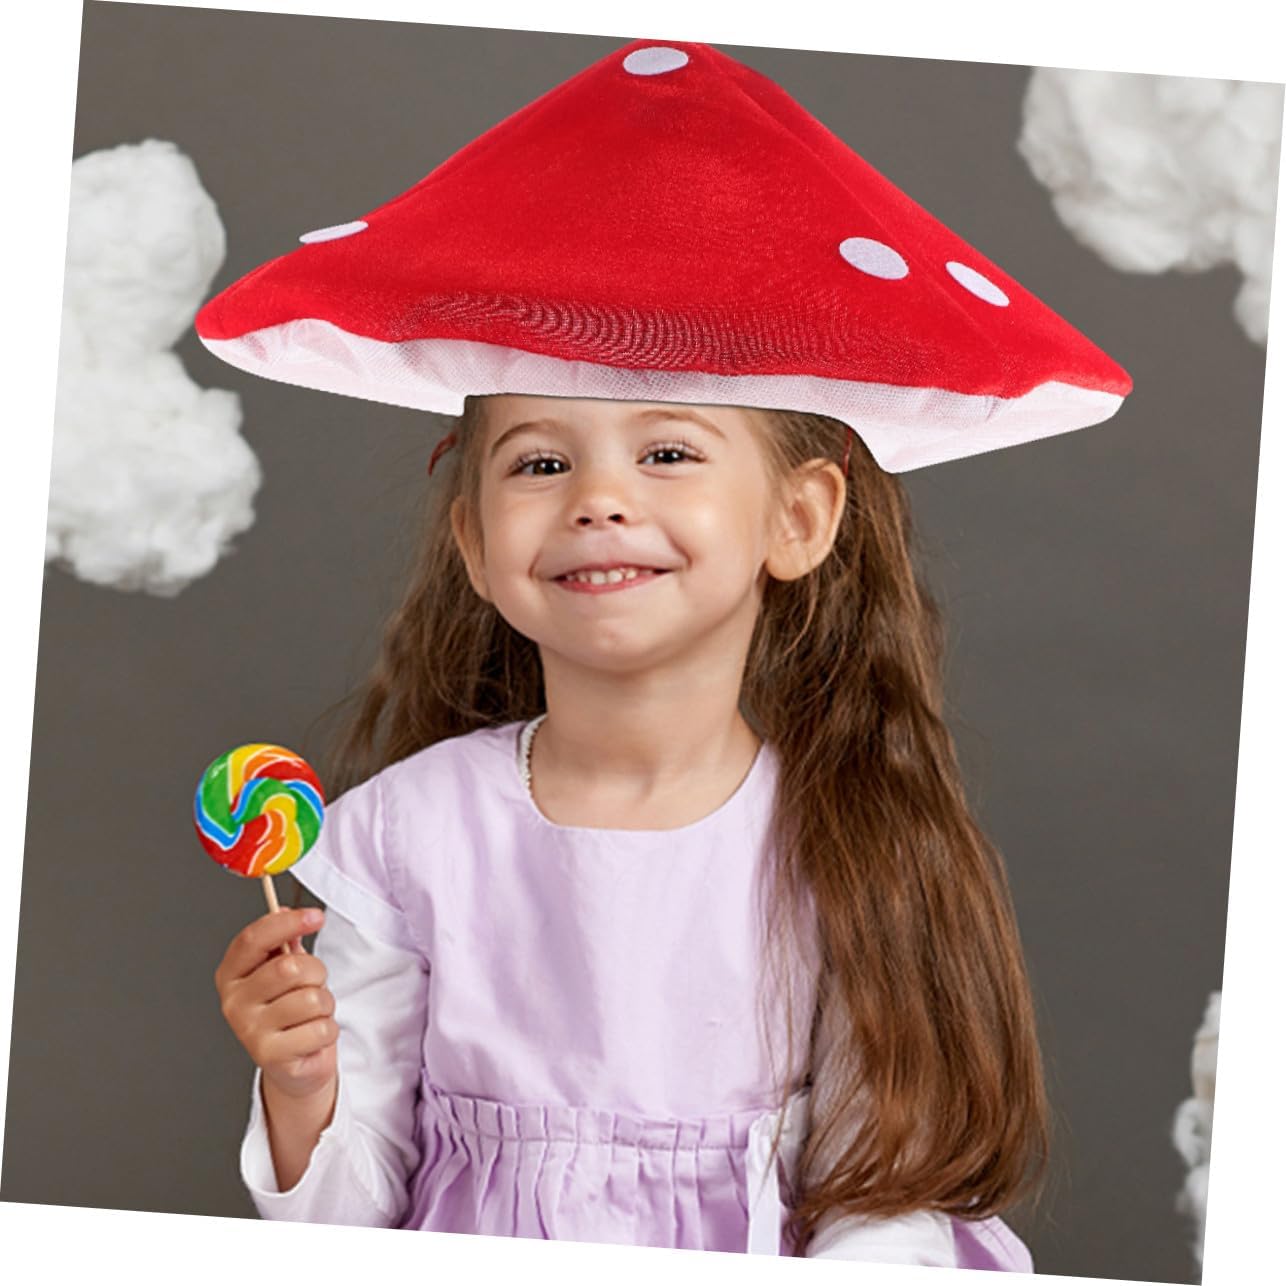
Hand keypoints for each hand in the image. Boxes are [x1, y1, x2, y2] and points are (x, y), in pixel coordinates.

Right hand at [214, 906, 338, 1102]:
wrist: (295, 1063)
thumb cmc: (291, 1010)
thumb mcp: (287, 970)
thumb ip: (285, 941)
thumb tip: (284, 909)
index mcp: (231, 975)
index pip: (253, 939)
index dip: (286, 922)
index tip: (316, 916)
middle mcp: (233, 1003)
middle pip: (290, 967)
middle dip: (317, 972)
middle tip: (315, 984)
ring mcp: (249, 1031)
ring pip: (310, 999)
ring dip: (325, 1005)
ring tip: (312, 1014)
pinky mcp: (270, 1056)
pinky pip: (320, 1029)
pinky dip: (327, 1030)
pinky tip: (312, 1037)